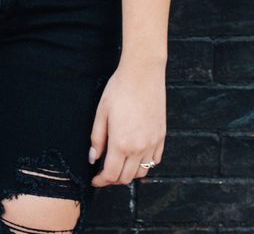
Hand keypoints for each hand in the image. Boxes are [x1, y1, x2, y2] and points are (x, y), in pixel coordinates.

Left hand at [89, 62, 165, 186]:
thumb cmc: (119, 89)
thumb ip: (97, 139)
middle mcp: (139, 148)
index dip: (101, 181)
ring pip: (141, 173)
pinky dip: (144, 164)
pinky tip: (135, 155)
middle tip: (104, 172)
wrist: (143, 73)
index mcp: (121, 143)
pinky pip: (154, 160)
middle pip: (126, 178)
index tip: (95, 179)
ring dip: (129, 174)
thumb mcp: (101, 113)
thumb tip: (93, 159)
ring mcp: (152, 143)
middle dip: (113, 179)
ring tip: (119, 164)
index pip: (110, 175)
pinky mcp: (161, 137)